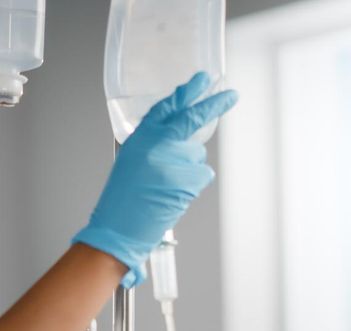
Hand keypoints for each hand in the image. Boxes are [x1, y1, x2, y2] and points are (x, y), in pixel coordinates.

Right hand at [72, 72, 238, 287]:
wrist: (119, 228)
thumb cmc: (121, 201)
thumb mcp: (130, 164)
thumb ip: (153, 146)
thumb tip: (179, 138)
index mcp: (139, 139)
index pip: (165, 107)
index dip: (185, 92)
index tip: (202, 80)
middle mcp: (157, 144)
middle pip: (192, 120)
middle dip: (215, 105)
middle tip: (231, 96)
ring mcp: (174, 160)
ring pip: (197, 154)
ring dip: (190, 167)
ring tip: (166, 187)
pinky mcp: (188, 178)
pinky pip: (202, 174)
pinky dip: (193, 184)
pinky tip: (174, 194)